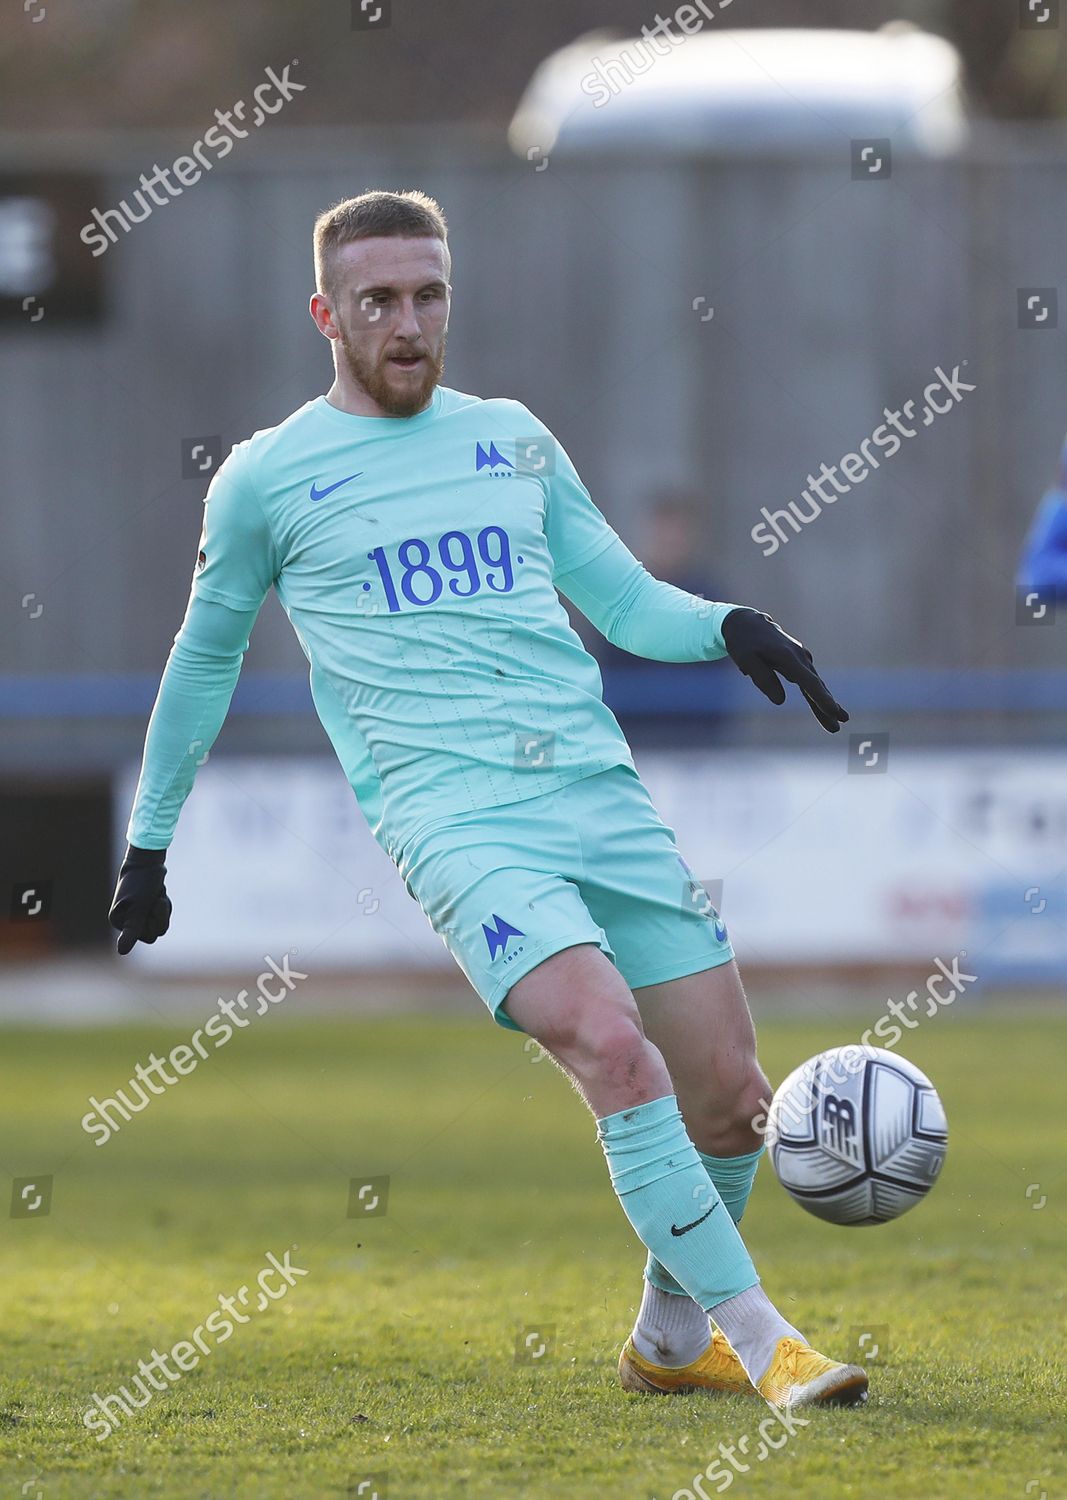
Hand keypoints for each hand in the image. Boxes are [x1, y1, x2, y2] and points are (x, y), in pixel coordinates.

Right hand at [109, 845, 171, 954]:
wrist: (147, 860)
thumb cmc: (142, 883)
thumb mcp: (139, 908)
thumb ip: (132, 930)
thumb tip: (121, 952)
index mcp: (119, 922)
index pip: (148, 936)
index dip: (156, 921)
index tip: (151, 903)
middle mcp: (125, 920)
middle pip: (156, 931)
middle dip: (161, 915)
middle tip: (156, 898)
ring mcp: (135, 914)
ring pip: (160, 923)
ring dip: (164, 908)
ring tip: (157, 894)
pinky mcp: (144, 907)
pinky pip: (161, 915)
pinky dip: (164, 905)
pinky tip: (159, 893)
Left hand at [721, 607, 848, 732]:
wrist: (747, 623)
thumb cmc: (744, 643)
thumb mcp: (747, 660)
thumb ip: (763, 679)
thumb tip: (780, 701)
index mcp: (787, 656)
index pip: (808, 681)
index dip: (821, 698)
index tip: (833, 711)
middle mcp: (799, 656)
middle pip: (816, 685)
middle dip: (828, 704)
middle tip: (843, 721)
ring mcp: (801, 658)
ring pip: (815, 684)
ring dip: (826, 703)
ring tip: (841, 720)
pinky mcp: (798, 662)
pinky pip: (810, 682)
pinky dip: (818, 695)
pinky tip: (826, 710)